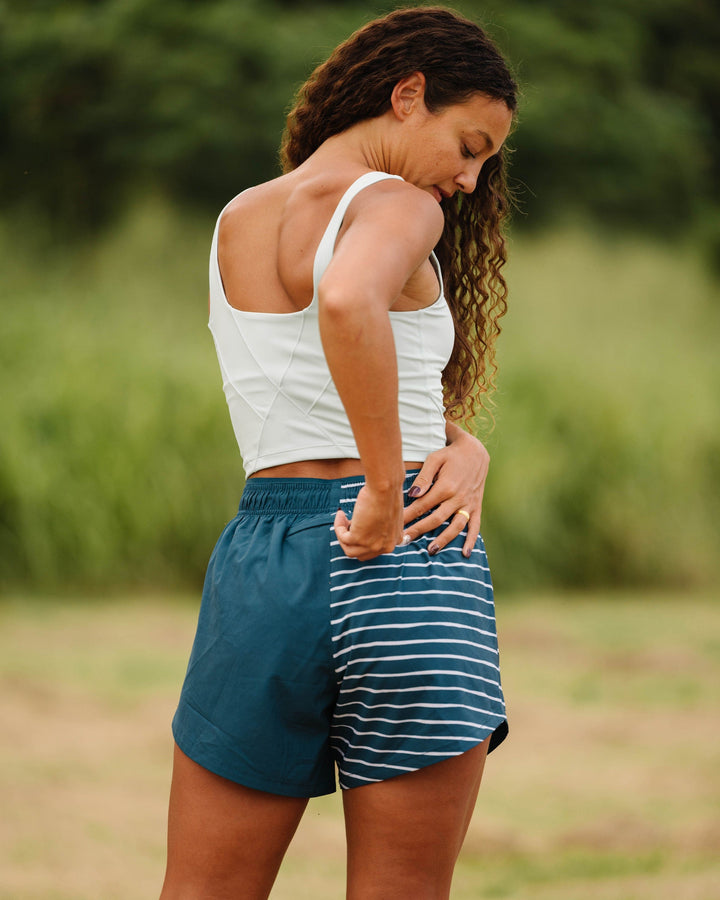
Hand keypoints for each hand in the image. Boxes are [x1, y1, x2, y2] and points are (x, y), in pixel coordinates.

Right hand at [334, 482, 404, 560]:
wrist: (385, 488)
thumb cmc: (388, 494)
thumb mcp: (389, 515)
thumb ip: (382, 526)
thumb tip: (367, 526)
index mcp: (394, 542)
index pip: (375, 551)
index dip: (364, 540)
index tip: (358, 526)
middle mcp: (385, 547)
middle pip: (361, 554)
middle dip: (353, 540)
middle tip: (349, 524)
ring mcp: (372, 545)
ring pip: (350, 550)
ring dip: (343, 536)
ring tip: (343, 520)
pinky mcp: (358, 539)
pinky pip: (342, 538)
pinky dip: (338, 527)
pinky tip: (341, 514)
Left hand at [402, 426, 489, 557]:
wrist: (475, 451)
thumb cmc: (450, 454)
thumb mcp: (435, 459)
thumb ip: (423, 477)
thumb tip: (412, 494)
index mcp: (445, 486)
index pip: (422, 506)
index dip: (408, 516)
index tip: (396, 525)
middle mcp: (458, 498)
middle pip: (435, 519)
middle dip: (419, 530)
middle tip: (404, 541)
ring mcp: (468, 503)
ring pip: (455, 526)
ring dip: (444, 539)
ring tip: (431, 550)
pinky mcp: (476, 506)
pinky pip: (475, 525)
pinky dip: (471, 540)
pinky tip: (465, 553)